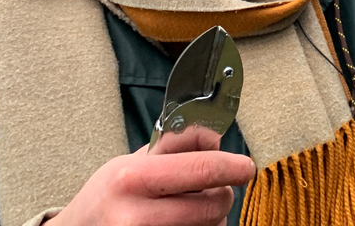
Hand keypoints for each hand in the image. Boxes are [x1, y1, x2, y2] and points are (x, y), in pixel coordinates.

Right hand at [50, 127, 254, 225]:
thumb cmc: (109, 194)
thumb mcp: (134, 160)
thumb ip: (176, 146)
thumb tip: (216, 137)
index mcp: (134, 178)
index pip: (202, 169)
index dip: (233, 167)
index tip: (246, 166)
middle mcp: (136, 216)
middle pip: (212, 205)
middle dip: (223, 195)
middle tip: (217, 189)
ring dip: (213, 218)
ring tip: (192, 209)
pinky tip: (186, 224)